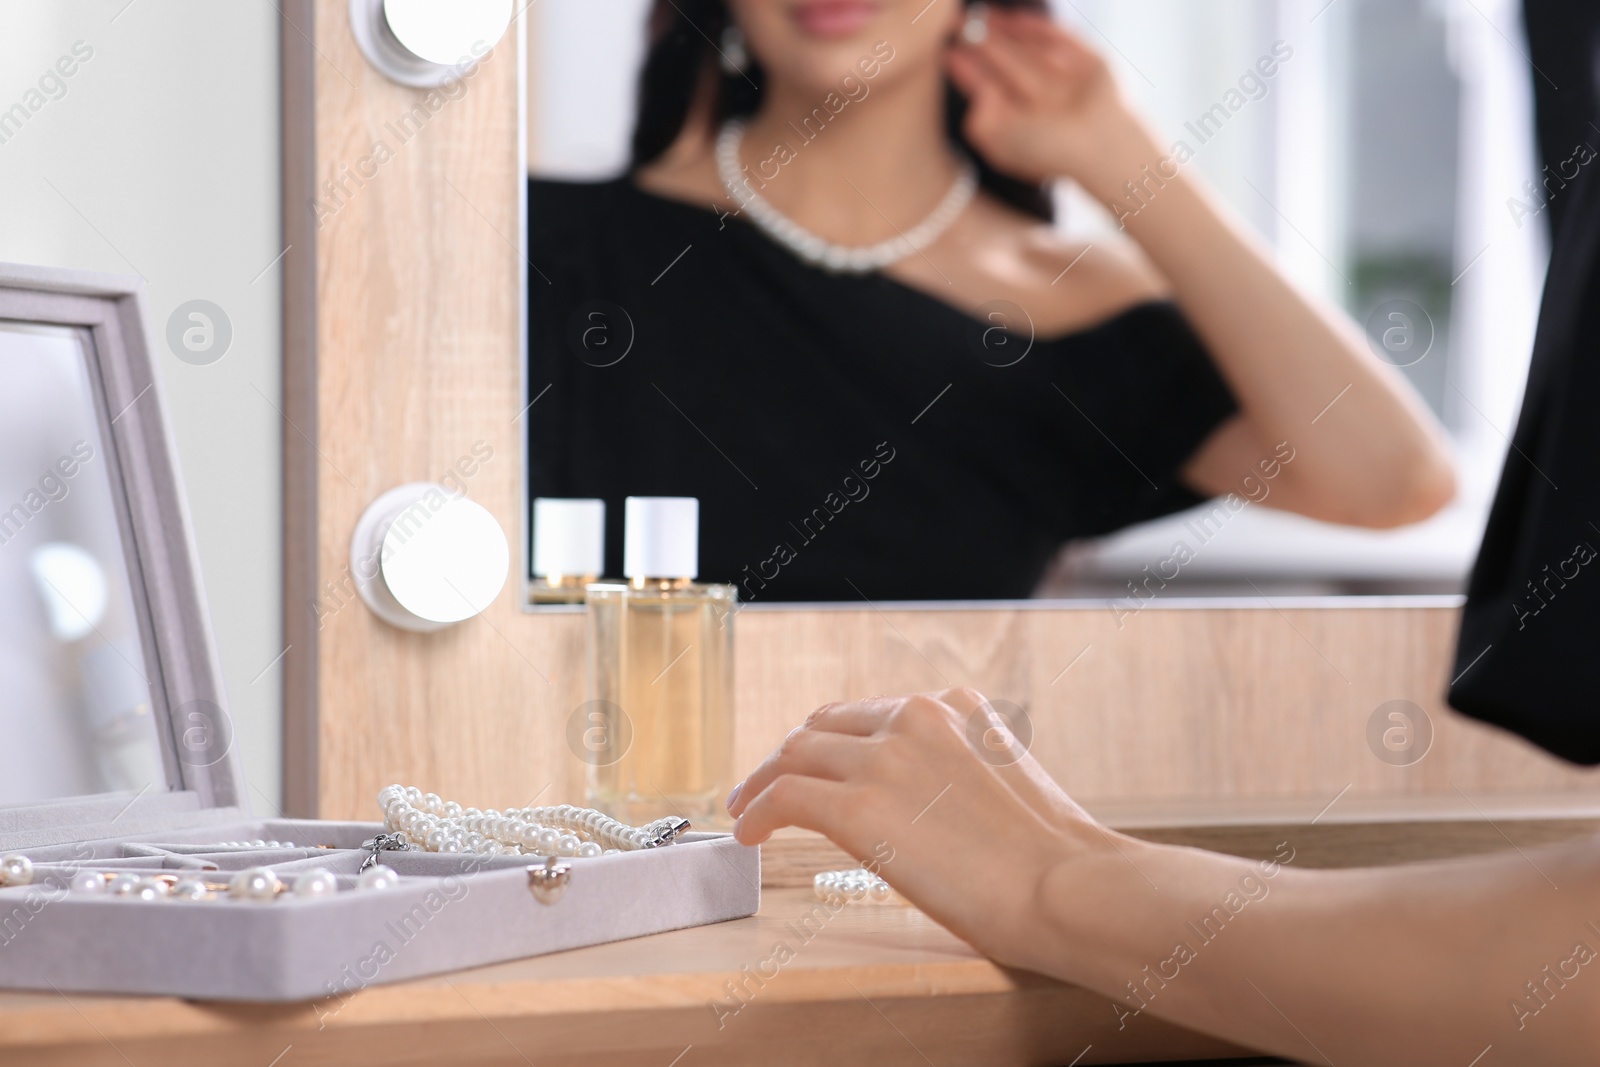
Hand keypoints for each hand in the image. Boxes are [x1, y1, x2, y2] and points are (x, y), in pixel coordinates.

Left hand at [726, 687, 1110, 967]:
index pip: (869, 713)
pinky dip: (759, 811)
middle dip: (790, 757)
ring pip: (795, 754)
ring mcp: (884, 758)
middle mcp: (916, 716)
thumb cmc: (1054, 862)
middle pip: (823, 726)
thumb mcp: (1007, 783)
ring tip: (747, 811)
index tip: (814, 766)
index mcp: (956, 707)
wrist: (1067, 889)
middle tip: (766, 787)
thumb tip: (925, 804)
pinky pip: (786, 798)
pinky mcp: (858, 807)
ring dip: (764, 782)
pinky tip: (750, 835)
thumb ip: (960, 772)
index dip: (831, 740)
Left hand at [945, 9, 1159, 196]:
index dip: (967, 70)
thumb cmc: (1048, 151)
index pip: (989, 89)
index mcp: (1022, 119)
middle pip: (1005, 63)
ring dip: (1004, 31)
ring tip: (980, 15)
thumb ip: (978, 121)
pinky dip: (1036, 28)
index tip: (947, 52)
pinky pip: (1058, 38)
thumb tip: (982, 91)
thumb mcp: (997, 143)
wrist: (1097, 145)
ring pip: (1027, 48)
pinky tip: (1012, 19)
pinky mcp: (1087, 61)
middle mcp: (1040, 99)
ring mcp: (1063, 78)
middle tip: (955, 24)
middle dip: (981, 43)